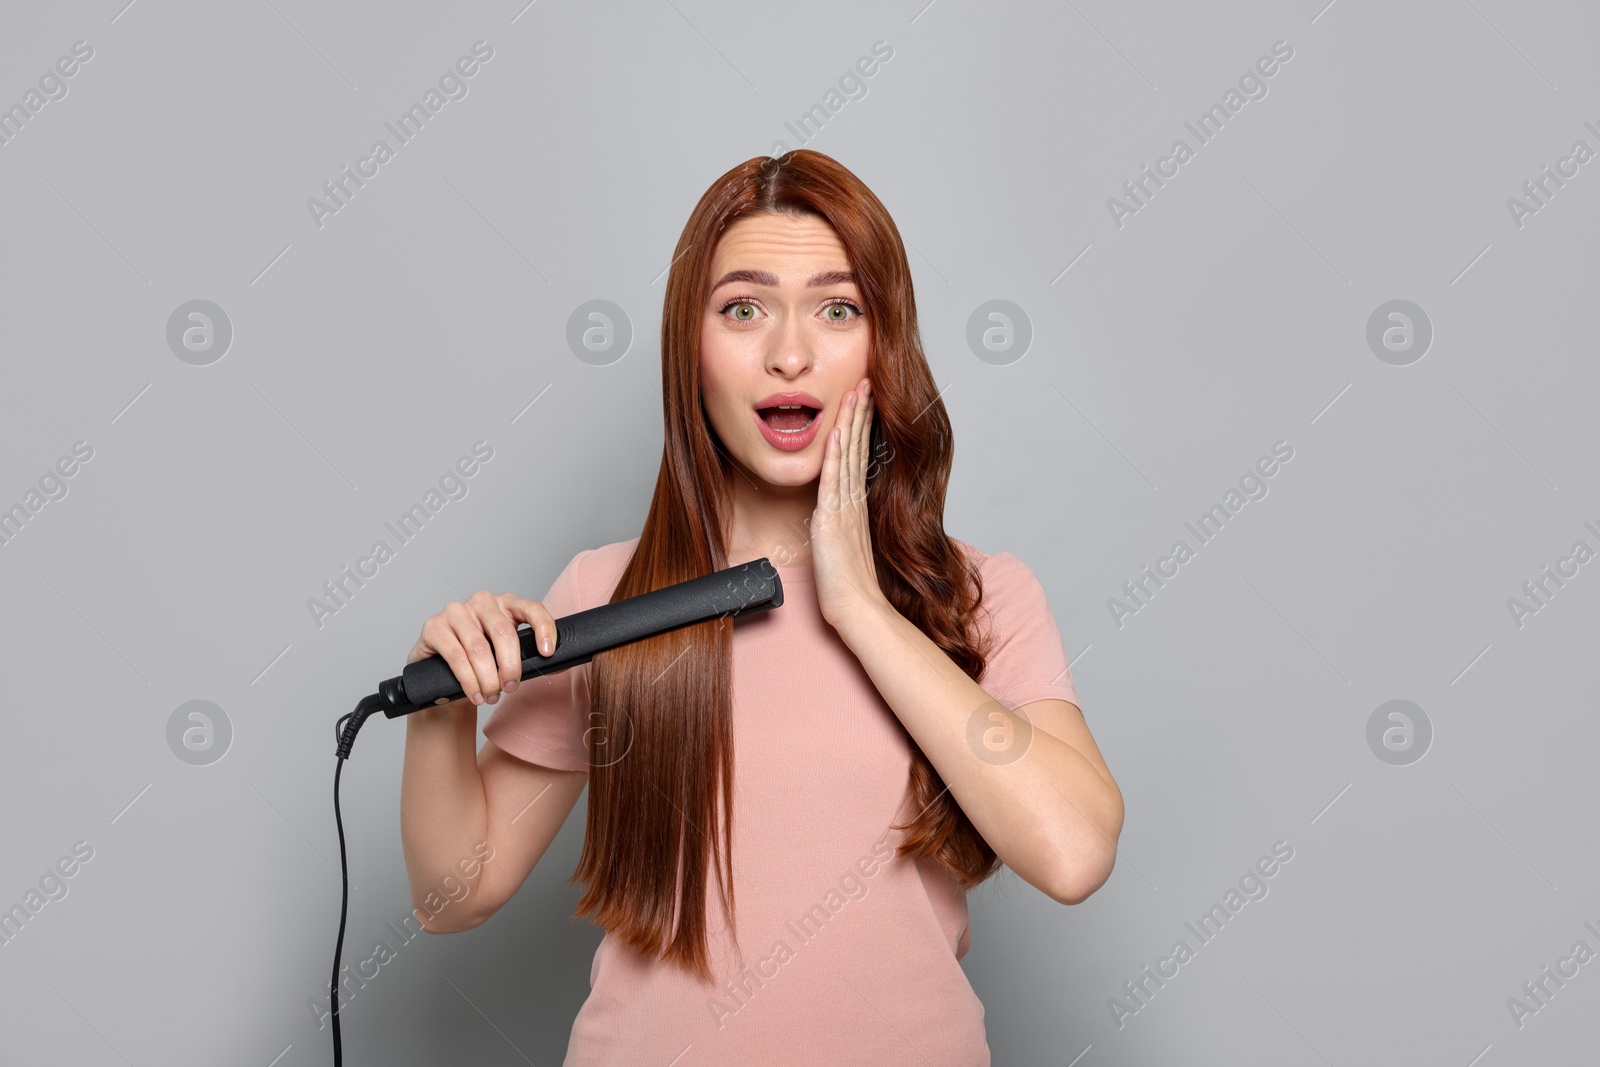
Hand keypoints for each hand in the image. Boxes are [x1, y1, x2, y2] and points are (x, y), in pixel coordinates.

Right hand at [407, 591, 556, 707]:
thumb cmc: (482, 663)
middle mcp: (482, 602)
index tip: (547, 652)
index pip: (532, 608)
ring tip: (491, 696)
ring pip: (479, 648)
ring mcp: (456, 610)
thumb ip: (531, 656)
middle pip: (504, 633)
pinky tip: (474, 694)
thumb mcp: (508, 657)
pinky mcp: (434, 625)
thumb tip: (558, 665)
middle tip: (510, 687)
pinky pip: (455, 655)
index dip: (543, 629)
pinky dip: (468, 680)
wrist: (443, 675)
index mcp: (506, 604)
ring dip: (487, 678)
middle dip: (510, 666)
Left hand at [812, 377, 885, 625]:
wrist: (856, 606)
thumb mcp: (841, 545)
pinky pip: (834, 480)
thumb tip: (828, 512)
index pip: (858, 455)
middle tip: (866, 382)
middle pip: (857, 447)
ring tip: (856, 393)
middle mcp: (852, 500)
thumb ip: (838, 524)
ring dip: (851, 422)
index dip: (860, 426)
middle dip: (860, 413)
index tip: (864, 401)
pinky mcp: (833, 518)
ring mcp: (844, 507)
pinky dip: (836, 454)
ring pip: (848, 455)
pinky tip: (836, 432)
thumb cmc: (848, 584)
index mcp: (855, 504)